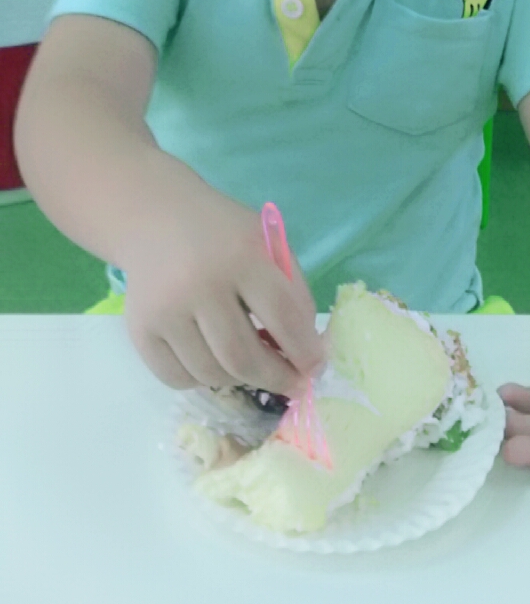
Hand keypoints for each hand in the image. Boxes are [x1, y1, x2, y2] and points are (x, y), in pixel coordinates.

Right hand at [118, 170, 325, 396]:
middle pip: (243, 357)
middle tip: (291, 384)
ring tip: (251, 364)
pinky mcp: (140, 329)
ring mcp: (165, 310)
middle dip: (276, 378)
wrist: (155, 219)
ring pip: (211, 374)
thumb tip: (309, 353)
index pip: (282, 317)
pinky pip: (177, 378)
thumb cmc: (224, 235)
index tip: (315, 368)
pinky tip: (213, 360)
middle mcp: (199, 284)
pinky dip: (202, 380)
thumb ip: (293, 292)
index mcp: (241, 255)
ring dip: (240, 379)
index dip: (304, 351)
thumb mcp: (267, 244)